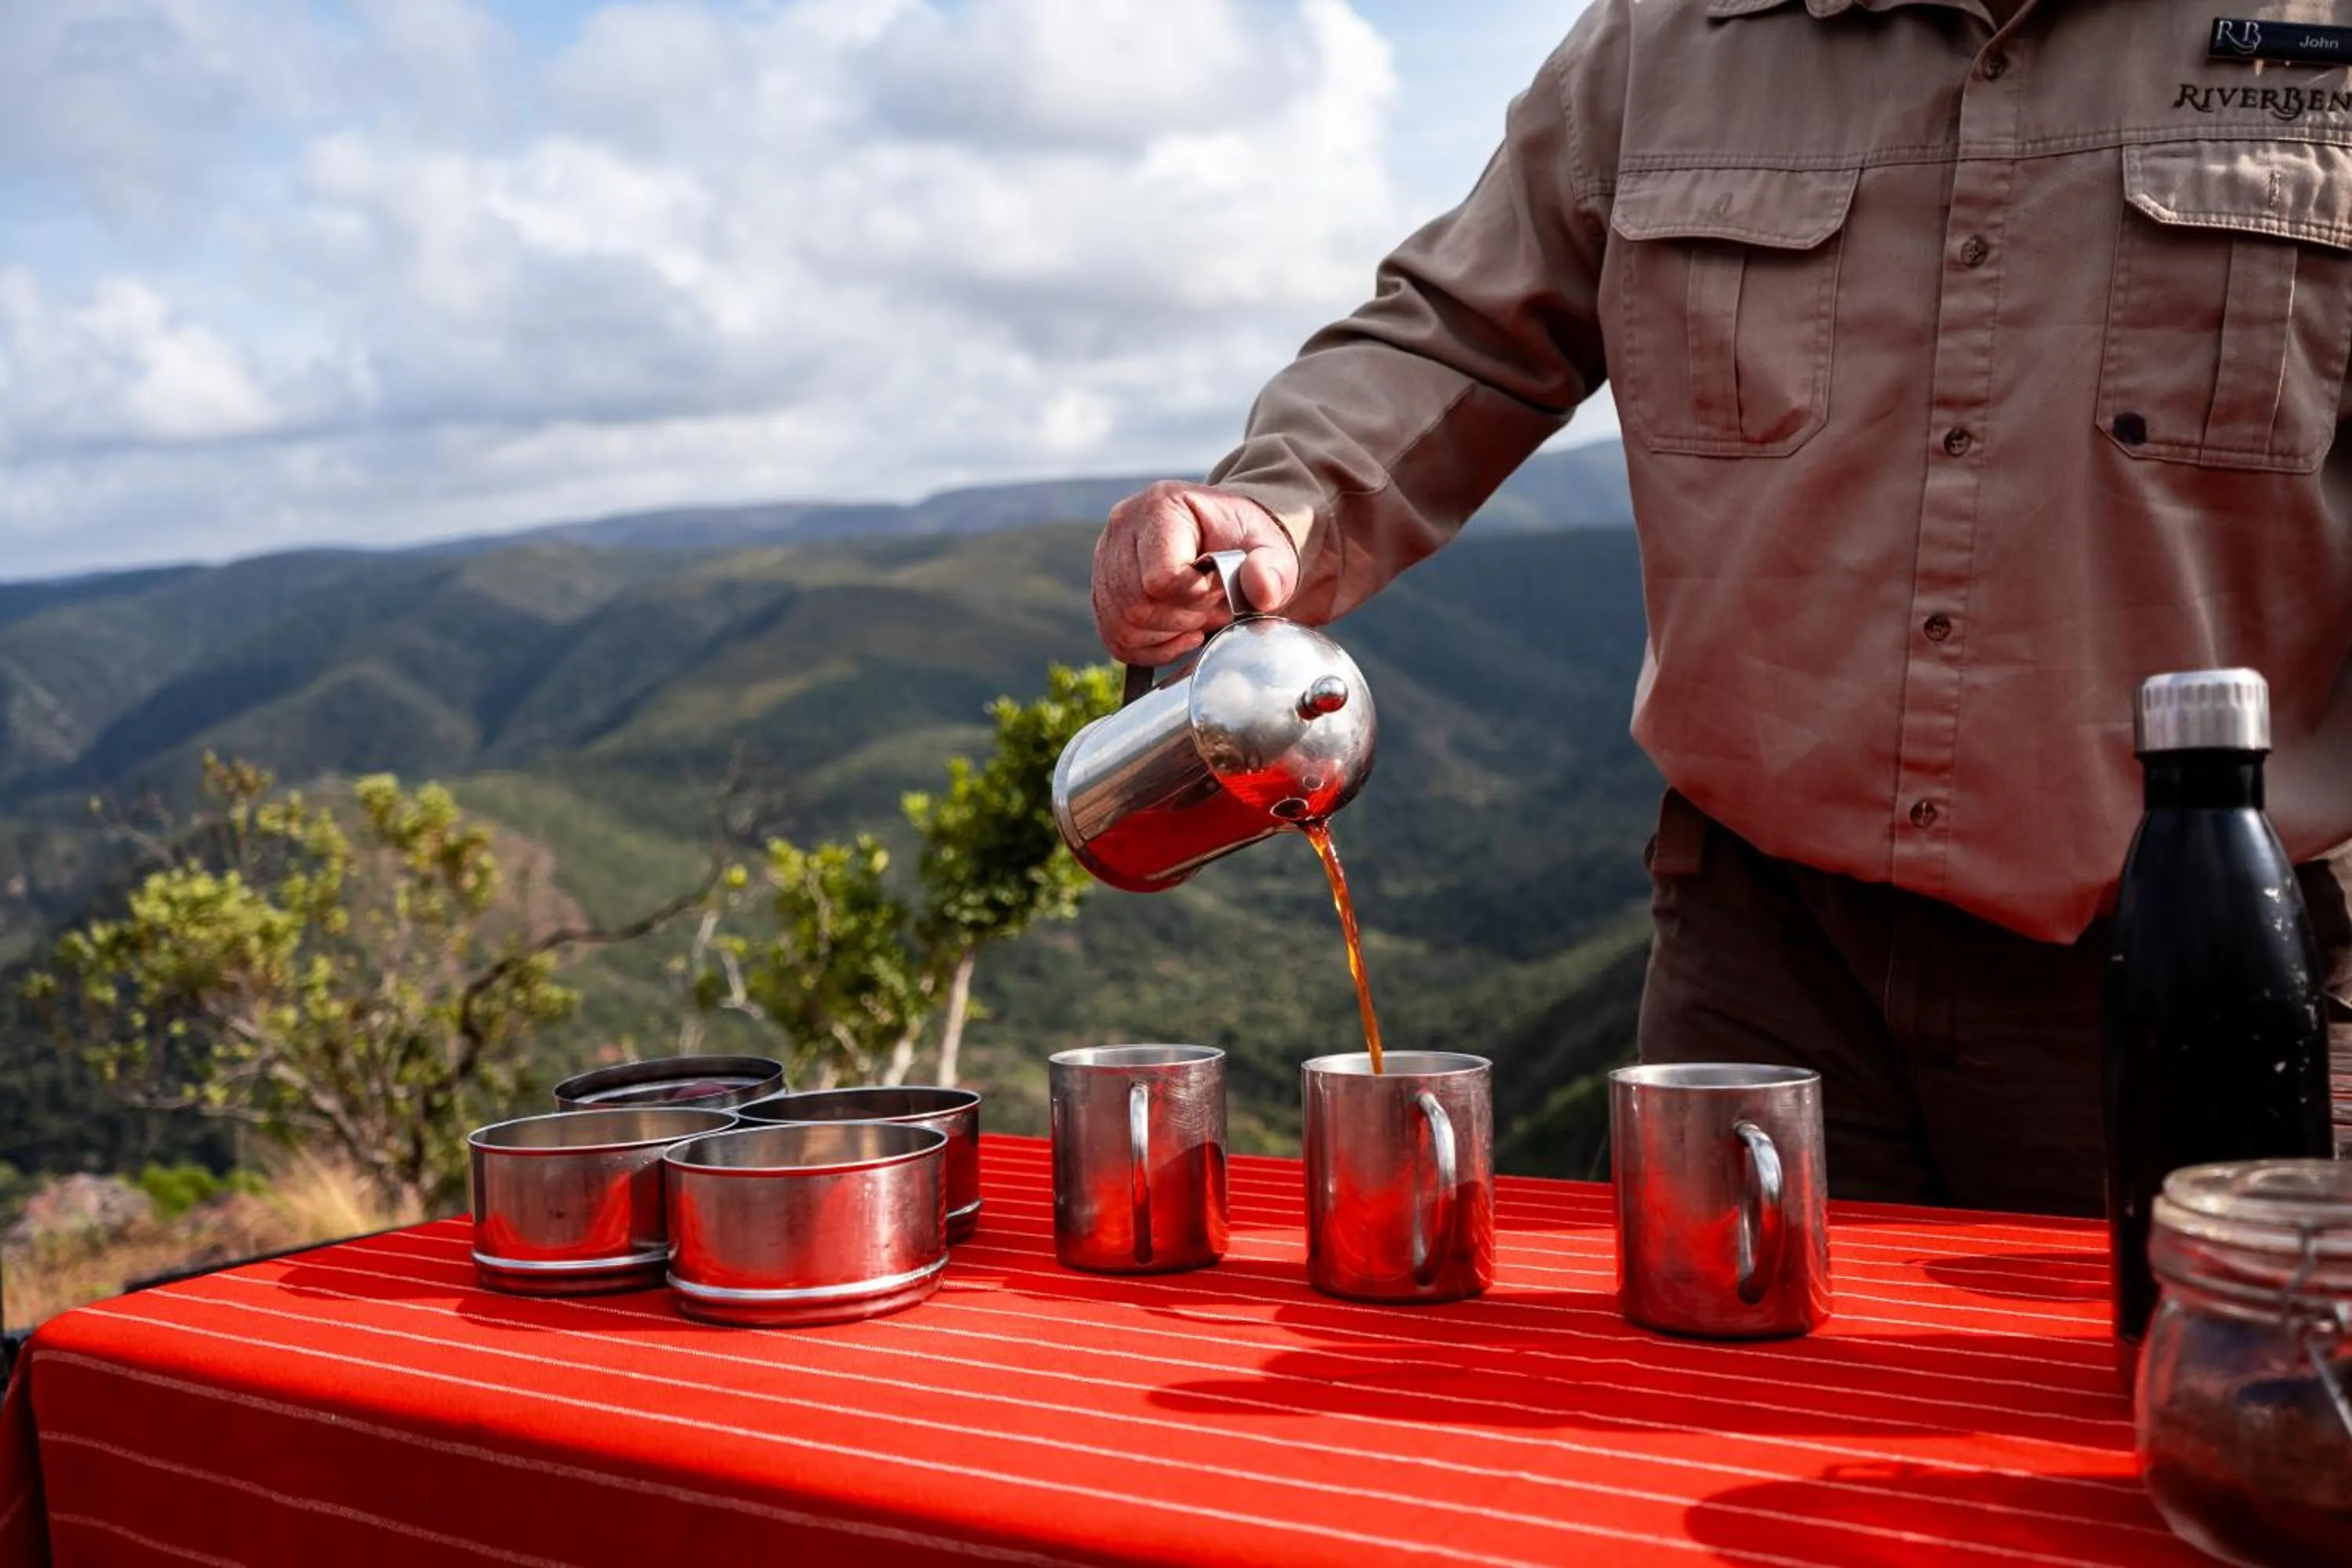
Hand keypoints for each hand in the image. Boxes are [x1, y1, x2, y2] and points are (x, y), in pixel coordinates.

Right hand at [1091, 481, 1299, 666]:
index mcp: (1161, 506)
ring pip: (1122, 626)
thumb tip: (1262, 590)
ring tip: (1198, 616)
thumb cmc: (1246, 542)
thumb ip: (1271, 569)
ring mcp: (1105, 558)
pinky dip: (1150, 648)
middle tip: (1213, 607)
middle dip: (1183, 618)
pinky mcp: (1102, 589)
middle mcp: (1123, 527)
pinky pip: (1115, 639)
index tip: (1221, 588)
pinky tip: (1179, 633)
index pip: (1160, 578)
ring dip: (1167, 635)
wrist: (1228, 538)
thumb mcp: (1272, 550)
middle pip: (1137, 605)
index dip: (1195, 596)